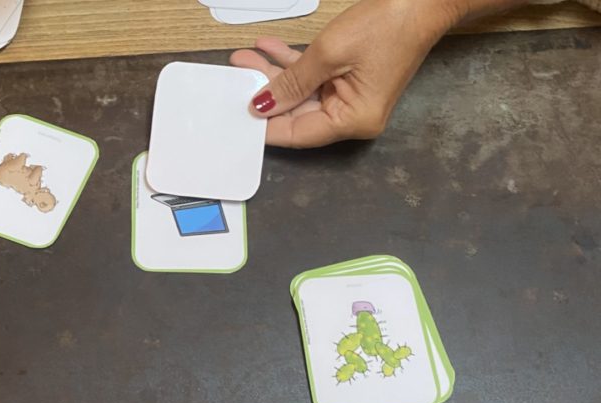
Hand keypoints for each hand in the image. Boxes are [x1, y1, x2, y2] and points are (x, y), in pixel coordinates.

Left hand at [232, 0, 466, 147]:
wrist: (421, 0)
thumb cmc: (386, 27)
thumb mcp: (327, 55)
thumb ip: (291, 83)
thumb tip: (262, 106)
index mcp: (353, 121)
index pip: (297, 134)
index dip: (265, 126)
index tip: (236, 115)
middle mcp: (353, 116)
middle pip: (296, 113)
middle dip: (265, 91)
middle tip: (236, 74)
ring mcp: (351, 97)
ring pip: (300, 92)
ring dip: (273, 73)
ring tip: (244, 58)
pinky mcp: (349, 78)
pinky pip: (313, 77)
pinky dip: (292, 63)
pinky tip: (268, 48)